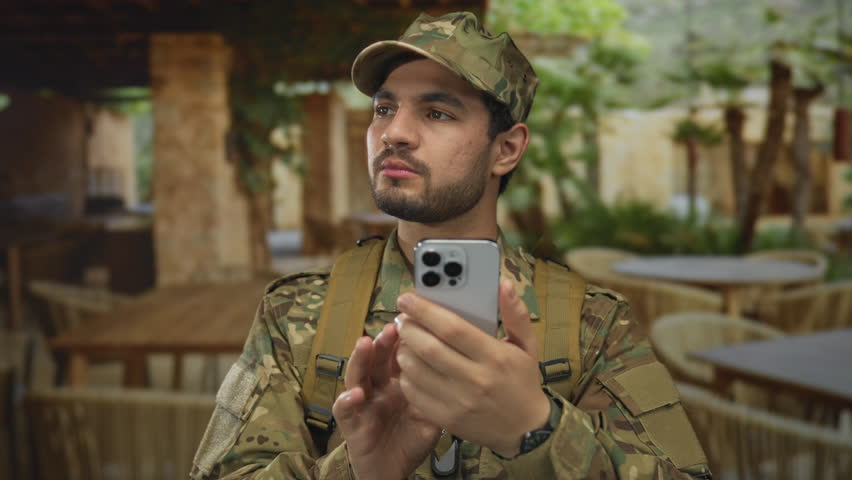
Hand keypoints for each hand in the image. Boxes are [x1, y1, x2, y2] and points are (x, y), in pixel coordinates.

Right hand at [332, 322, 441, 479]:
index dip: (404, 340)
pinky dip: (347, 400)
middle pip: (377, 358)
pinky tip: (356, 394)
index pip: (399, 355)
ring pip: (356, 375)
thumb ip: (440, 396)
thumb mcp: (431, 416)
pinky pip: (344, 410)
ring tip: (365, 343)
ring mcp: (362, 403)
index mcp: (397, 382)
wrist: (393, 470)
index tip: (415, 323)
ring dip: (360, 358)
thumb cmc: (411, 440)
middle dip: (383, 341)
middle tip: (392, 327)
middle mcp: (378, 387)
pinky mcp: (350, 423)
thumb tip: (462, 372)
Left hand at [395, 279, 549, 457]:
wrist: (526, 429)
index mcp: (495, 356)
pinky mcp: (448, 419)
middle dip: (408, 328)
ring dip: (403, 351)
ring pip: (417, 370)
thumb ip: (515, 313)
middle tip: (402, 318)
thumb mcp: (527, 345)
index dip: (425, 310)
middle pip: (429, 348)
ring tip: (405, 340)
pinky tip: (410, 366)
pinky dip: (406, 376)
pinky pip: (416, 394)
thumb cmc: (522, 381)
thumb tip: (503, 284)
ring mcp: (459, 402)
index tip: (408, 298)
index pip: (452, 328)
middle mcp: (475, 379)